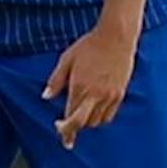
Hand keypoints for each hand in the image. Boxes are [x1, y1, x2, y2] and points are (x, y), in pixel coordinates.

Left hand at [43, 21, 136, 147]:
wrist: (116, 37)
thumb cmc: (89, 45)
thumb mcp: (67, 59)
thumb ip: (56, 80)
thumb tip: (46, 96)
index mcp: (80, 87)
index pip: (71, 118)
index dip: (64, 129)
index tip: (59, 130)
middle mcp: (96, 95)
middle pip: (84, 124)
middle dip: (74, 129)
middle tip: (67, 131)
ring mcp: (110, 96)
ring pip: (97, 122)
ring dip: (87, 122)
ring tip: (80, 114)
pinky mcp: (120, 94)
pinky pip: (109, 115)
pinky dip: (100, 117)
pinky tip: (94, 109)